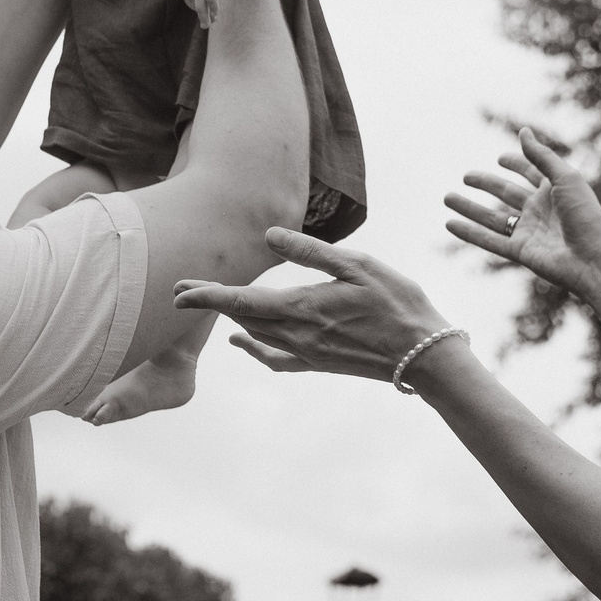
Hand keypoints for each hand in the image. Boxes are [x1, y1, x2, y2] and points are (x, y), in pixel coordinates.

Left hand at [175, 227, 453, 383]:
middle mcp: (298, 335)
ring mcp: (307, 353)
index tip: (177, 292)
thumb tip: (269, 237)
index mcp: (303, 308)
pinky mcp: (319, 363)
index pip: (241, 302)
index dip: (206, 296)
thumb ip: (311, 252)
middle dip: (211, 303)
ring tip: (211, 303)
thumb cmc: (398, 303)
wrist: (423, 355)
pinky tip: (246, 343)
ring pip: (256, 334)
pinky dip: (255, 349)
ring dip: (230, 318)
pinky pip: (276, 358)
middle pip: (242, 318)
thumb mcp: (358, 267)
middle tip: (180, 291)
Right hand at [444, 128, 600, 296]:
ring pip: (492, 218)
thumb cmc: (585, 216)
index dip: (517, 164)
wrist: (593, 259)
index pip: (531, 172)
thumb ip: (541, 156)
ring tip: (447, 197)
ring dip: (469, 208)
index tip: (500, 159)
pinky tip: (450, 224)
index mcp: (555, 191)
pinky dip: (469, 233)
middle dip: (486, 184)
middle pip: (507, 194)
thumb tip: (523, 131)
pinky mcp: (520, 252)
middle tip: (465, 176)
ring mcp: (529, 232)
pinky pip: (490, 241)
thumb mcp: (565, 178)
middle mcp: (540, 210)